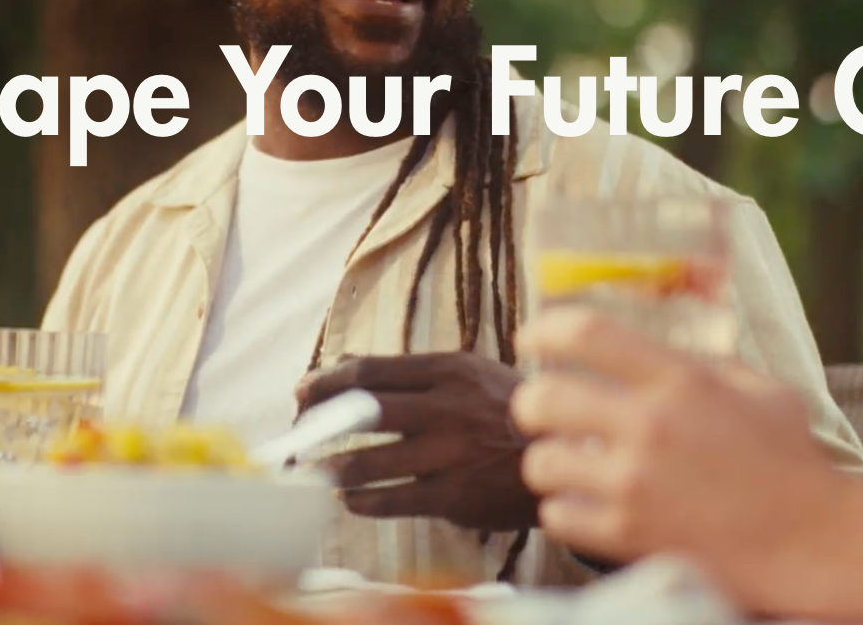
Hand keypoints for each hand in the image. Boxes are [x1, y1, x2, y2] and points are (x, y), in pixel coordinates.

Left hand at [295, 352, 538, 531]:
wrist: (564, 454)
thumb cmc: (509, 409)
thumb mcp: (468, 373)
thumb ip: (409, 371)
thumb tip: (345, 362)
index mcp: (448, 369)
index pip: (371, 370)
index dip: (327, 380)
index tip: (302, 389)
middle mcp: (446, 407)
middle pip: (363, 411)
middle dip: (319, 421)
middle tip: (297, 429)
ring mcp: (449, 453)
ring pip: (371, 461)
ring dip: (333, 468)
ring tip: (315, 471)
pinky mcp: (454, 495)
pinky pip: (394, 500)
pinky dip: (364, 501)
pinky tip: (351, 500)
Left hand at [511, 308, 849, 607]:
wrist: (815, 544)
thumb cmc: (794, 465)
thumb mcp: (763, 392)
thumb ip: (712, 364)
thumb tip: (674, 345)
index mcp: (679, 380)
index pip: (585, 333)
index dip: (544, 328)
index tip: (530, 336)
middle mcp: (648, 426)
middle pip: (543, 397)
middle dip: (529, 401)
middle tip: (536, 407)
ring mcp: (634, 484)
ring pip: (540, 462)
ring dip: (546, 460)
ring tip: (562, 462)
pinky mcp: (627, 536)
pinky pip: (556, 516)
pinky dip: (562, 510)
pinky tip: (582, 504)